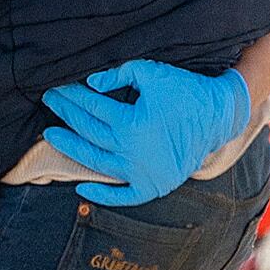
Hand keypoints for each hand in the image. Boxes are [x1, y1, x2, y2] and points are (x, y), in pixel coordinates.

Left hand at [39, 60, 255, 207]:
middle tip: (49, 101)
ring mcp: (141, 173)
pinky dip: (101, 195)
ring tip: (51, 136)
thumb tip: (91, 82)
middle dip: (66, 115)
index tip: (56, 87)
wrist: (220, 117)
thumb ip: (119, 74)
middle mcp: (131, 152)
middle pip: (88, 133)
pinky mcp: (152, 186)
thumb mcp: (153, 73)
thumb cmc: (186, 91)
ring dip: (71, 149)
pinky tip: (81, 188)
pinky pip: (122, 195)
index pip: (91, 108)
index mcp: (131, 124)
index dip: (71, 96)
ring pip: (96, 163)